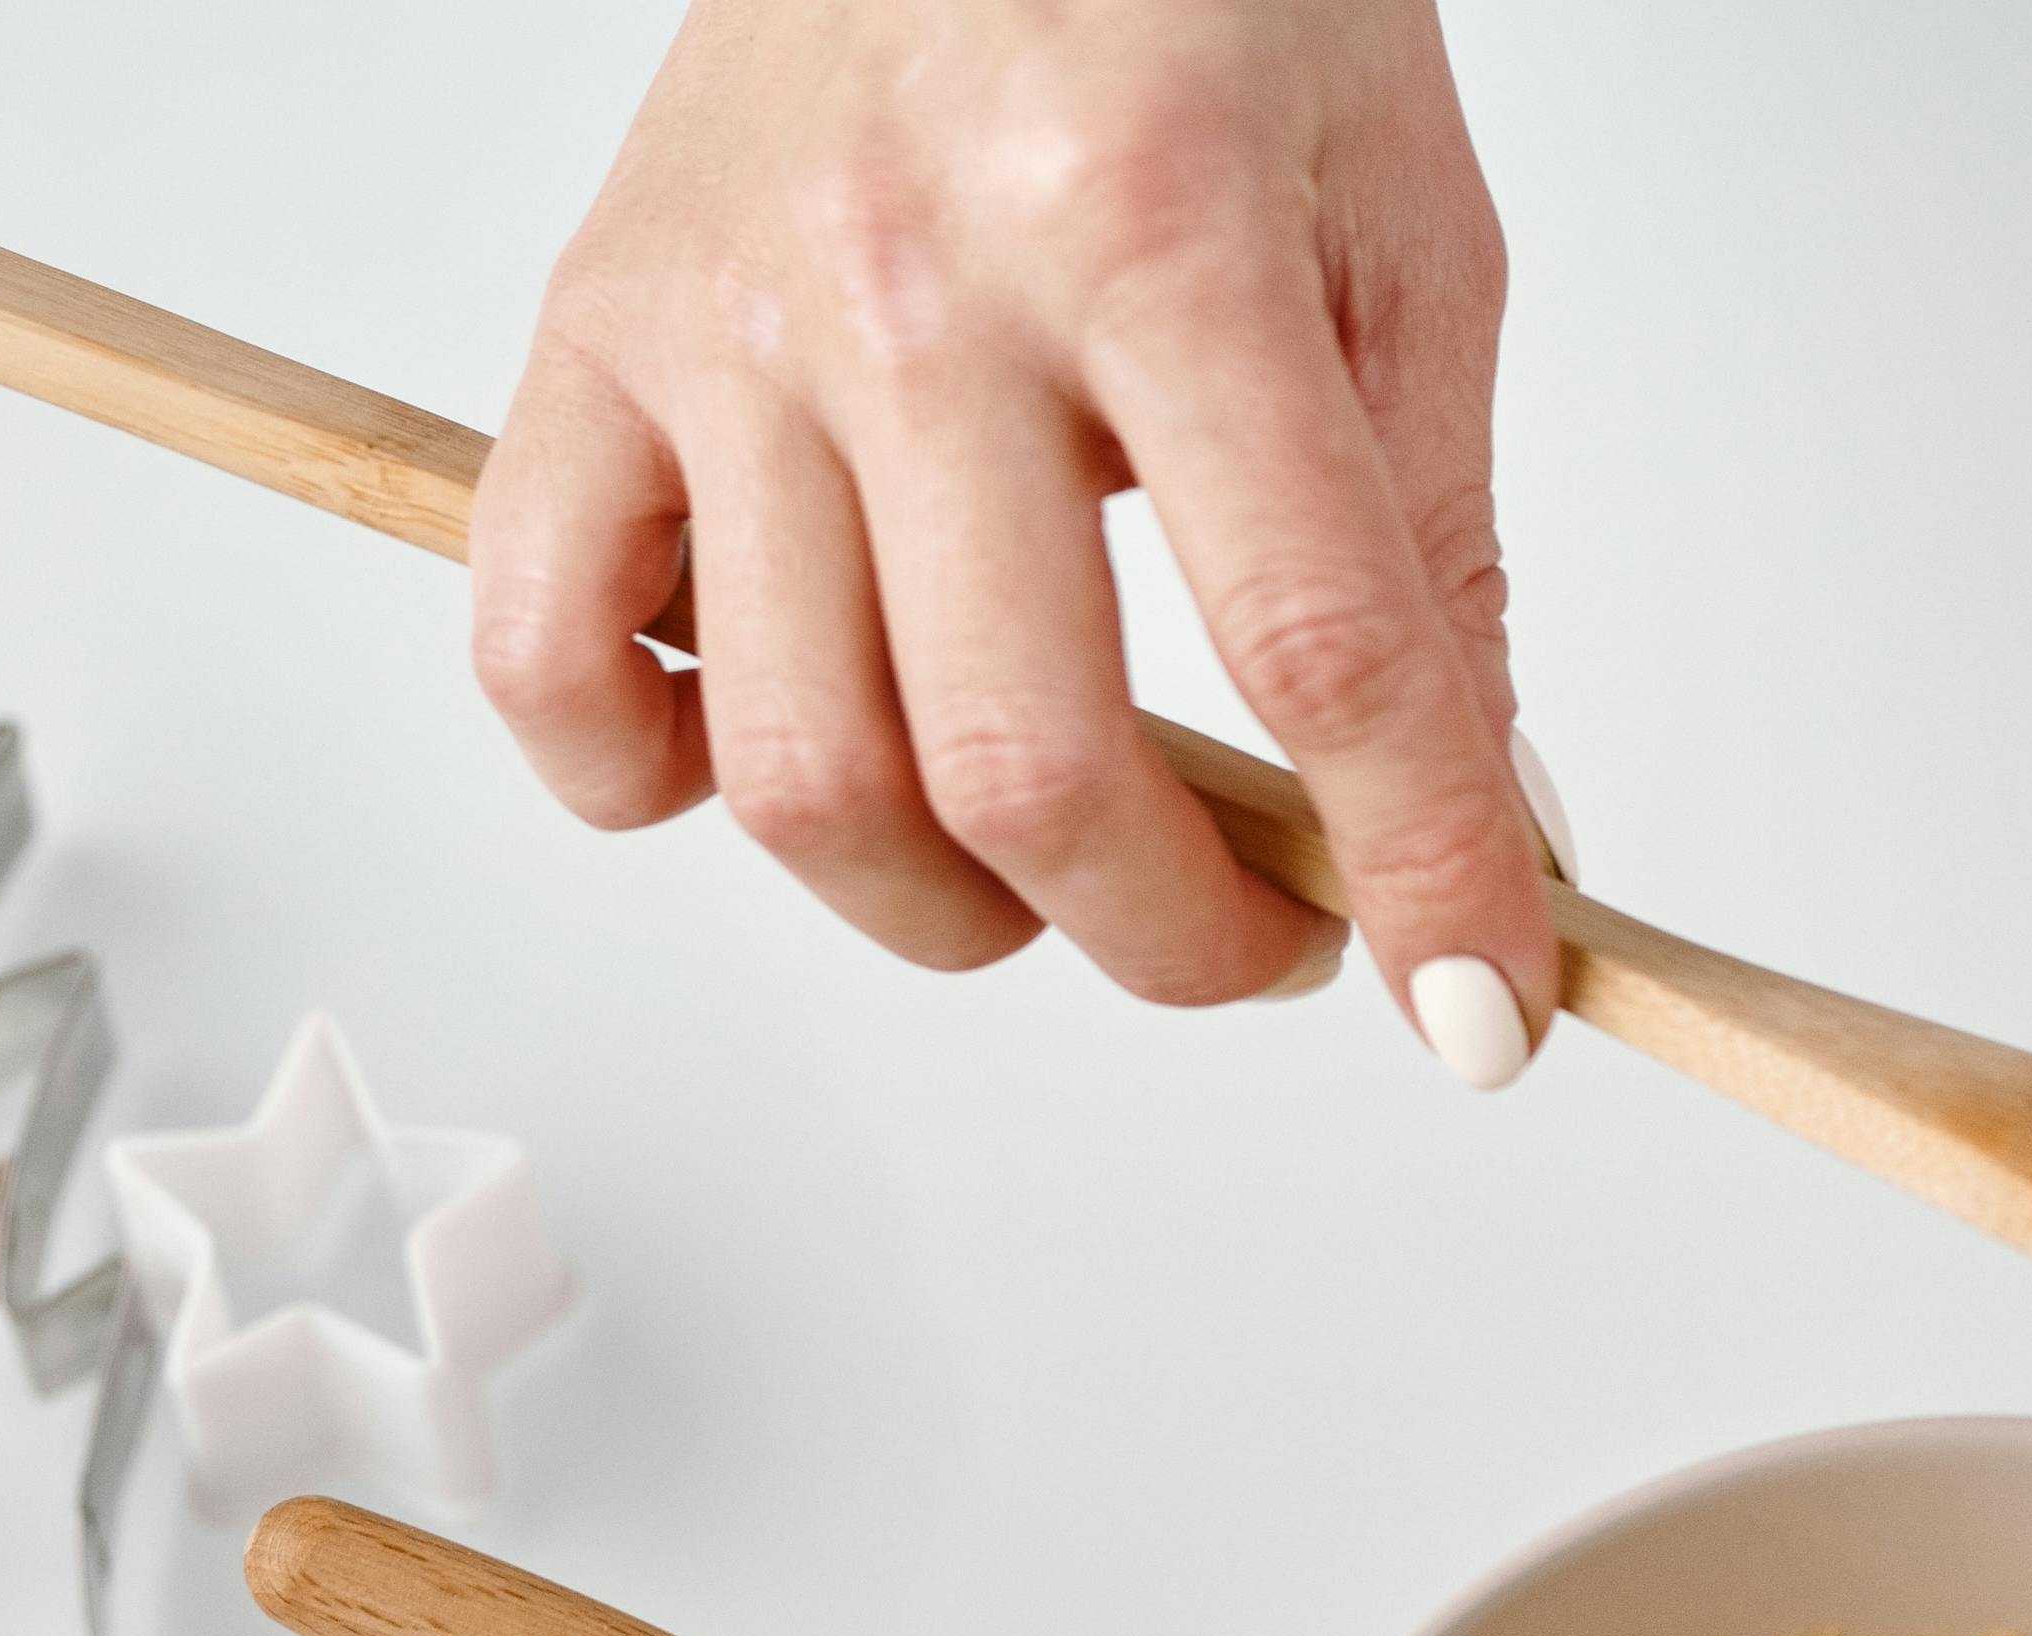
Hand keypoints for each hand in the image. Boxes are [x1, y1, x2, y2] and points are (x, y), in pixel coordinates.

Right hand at [474, 0, 1559, 1084]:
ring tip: (1060, 866)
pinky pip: (546, 658)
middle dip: (1182, 935)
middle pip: (1020, 764)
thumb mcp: (1404, 232)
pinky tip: (793, 758)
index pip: (1318, 646)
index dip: (1421, 876)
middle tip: (1267, 932)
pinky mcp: (587, 336)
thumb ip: (1438, 550)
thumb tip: (1485, 841)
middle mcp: (911, 276)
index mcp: (1155, 224)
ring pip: (797, 774)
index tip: (1479, 1016)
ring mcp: (721, 318)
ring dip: (956, 912)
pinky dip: (646, 786)